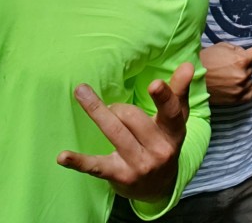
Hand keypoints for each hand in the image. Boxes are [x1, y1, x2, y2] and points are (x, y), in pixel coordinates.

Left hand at [56, 62, 192, 201]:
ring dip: (98, 112)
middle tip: (113, 109)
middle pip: (134, 117)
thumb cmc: (164, 142)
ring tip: (82, 93)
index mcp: (174, 132)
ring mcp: (139, 165)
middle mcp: (160, 150)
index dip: (163, 97)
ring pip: (116, 133)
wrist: (159, 187)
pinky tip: (62, 157)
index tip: (154, 84)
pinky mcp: (119, 176)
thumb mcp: (175, 120)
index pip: (171, 112)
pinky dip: (78, 162)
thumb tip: (189, 65)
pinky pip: (96, 166)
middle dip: (118, 107)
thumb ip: (179, 92)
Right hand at [200, 41, 251, 105]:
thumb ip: (237, 50)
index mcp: (240, 59)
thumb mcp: (222, 47)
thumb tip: (245, 55)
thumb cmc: (206, 60)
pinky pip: (250, 93)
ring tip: (227, 76)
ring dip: (243, 77)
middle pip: (251, 68)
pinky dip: (248, 89)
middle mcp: (243, 74)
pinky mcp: (236, 99)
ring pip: (249, 80)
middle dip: (243, 65)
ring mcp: (240, 88)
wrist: (193, 79)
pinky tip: (242, 85)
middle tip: (228, 66)